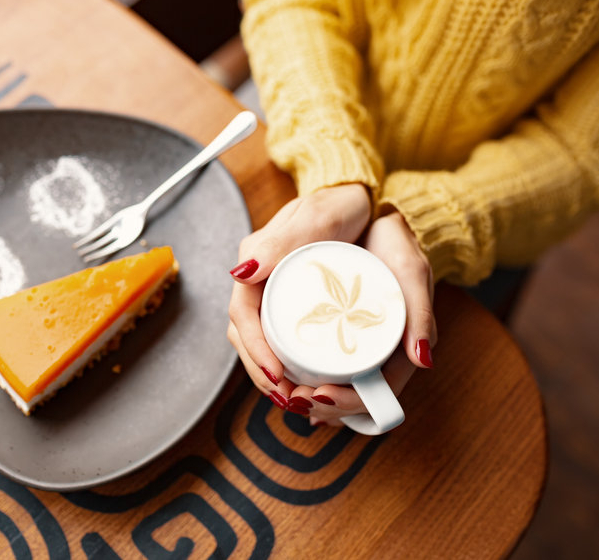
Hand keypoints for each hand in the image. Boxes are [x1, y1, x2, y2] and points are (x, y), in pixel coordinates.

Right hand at [226, 183, 370, 411]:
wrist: (357, 197)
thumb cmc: (337, 203)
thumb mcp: (313, 217)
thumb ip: (278, 242)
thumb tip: (241, 273)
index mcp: (256, 263)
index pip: (241, 316)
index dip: (254, 349)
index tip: (276, 374)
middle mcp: (259, 281)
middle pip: (246, 337)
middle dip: (262, 373)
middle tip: (288, 399)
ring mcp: (274, 293)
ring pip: (260, 342)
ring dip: (271, 376)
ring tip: (295, 400)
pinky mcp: (291, 302)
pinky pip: (279, 338)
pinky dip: (286, 365)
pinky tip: (302, 383)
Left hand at [301, 211, 436, 426]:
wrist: (376, 213)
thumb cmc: (399, 243)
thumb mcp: (412, 270)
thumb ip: (420, 312)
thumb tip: (424, 361)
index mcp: (399, 345)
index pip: (376, 393)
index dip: (347, 403)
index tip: (319, 395)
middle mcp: (374, 347)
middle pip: (348, 396)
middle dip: (319, 405)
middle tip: (291, 397)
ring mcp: (352, 337)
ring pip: (329, 382)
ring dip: (303, 394)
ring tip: (280, 389)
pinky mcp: (332, 324)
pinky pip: (314, 360)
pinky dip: (298, 373)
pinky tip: (282, 379)